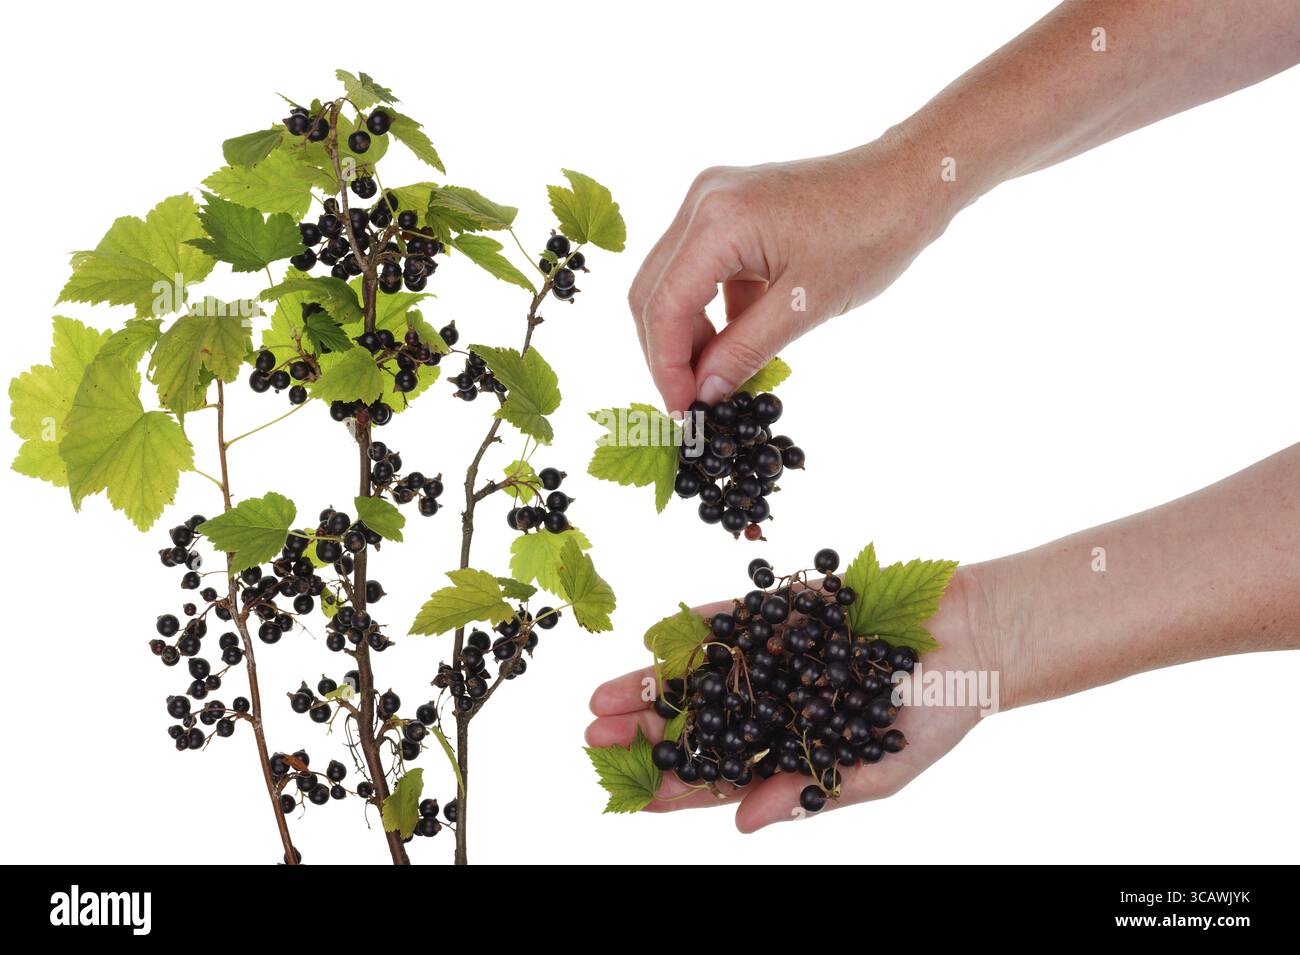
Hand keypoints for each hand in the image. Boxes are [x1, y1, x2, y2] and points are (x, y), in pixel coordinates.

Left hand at [585, 568, 994, 831]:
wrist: (975, 636)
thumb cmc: (939, 715)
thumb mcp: (880, 768)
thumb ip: (812, 793)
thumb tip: (743, 827)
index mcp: (792, 752)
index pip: (721, 778)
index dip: (674, 789)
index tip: (629, 796)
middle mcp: (774, 704)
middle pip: (697, 723)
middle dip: (646, 733)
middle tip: (595, 737)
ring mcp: (775, 655)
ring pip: (700, 673)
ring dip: (652, 684)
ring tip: (603, 697)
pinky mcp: (783, 610)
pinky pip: (730, 619)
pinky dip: (693, 630)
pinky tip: (654, 639)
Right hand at [627, 128, 950, 413]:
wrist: (909, 182)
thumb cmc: (870, 235)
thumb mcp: (804, 306)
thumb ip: (744, 351)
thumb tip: (704, 395)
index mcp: (717, 222)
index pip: (664, 306)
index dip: (666, 365)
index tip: (682, 410)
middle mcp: (702, 203)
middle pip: (654, 292)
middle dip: (667, 352)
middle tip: (689, 402)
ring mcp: (713, 202)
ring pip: (673, 282)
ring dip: (688, 334)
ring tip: (714, 380)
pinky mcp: (730, 210)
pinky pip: (700, 269)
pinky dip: (711, 311)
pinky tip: (734, 346)